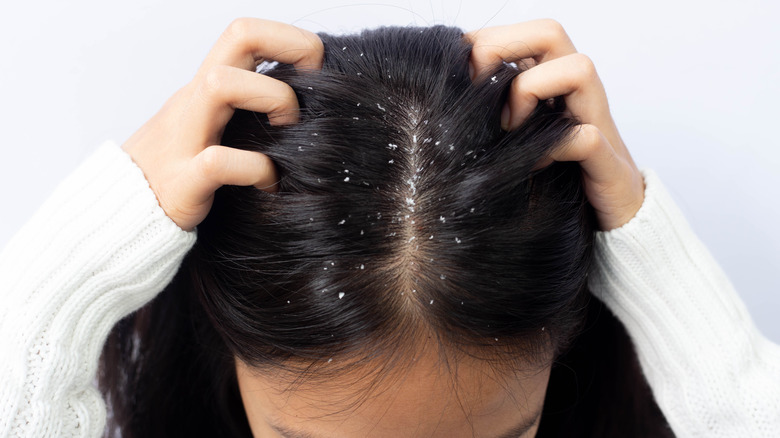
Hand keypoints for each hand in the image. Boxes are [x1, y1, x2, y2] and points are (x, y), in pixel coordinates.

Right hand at [121, 18, 322, 230]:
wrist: (123, 214)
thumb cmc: (183, 171)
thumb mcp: (212, 129)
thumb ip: (246, 112)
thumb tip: (304, 105)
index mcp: (205, 88)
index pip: (244, 32)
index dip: (288, 39)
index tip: (314, 71)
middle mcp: (194, 102)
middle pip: (238, 36)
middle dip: (289, 49)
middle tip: (307, 93)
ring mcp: (185, 138)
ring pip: (220, 84)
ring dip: (272, 99)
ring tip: (287, 131)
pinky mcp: (182, 182)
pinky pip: (219, 162)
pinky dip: (257, 169)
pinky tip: (269, 184)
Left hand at [464, 20, 643, 230]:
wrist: (611, 221)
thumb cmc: (553, 176)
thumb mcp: (515, 138)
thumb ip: (492, 114)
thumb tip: (443, 97)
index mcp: (552, 82)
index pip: (523, 34)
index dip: (484, 42)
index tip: (454, 70)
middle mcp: (577, 93)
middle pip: (550, 33)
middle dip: (502, 50)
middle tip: (476, 90)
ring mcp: (596, 123)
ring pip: (579, 68)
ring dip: (531, 91)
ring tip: (509, 128)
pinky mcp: (608, 163)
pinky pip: (587, 137)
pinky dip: (556, 147)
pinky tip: (535, 165)